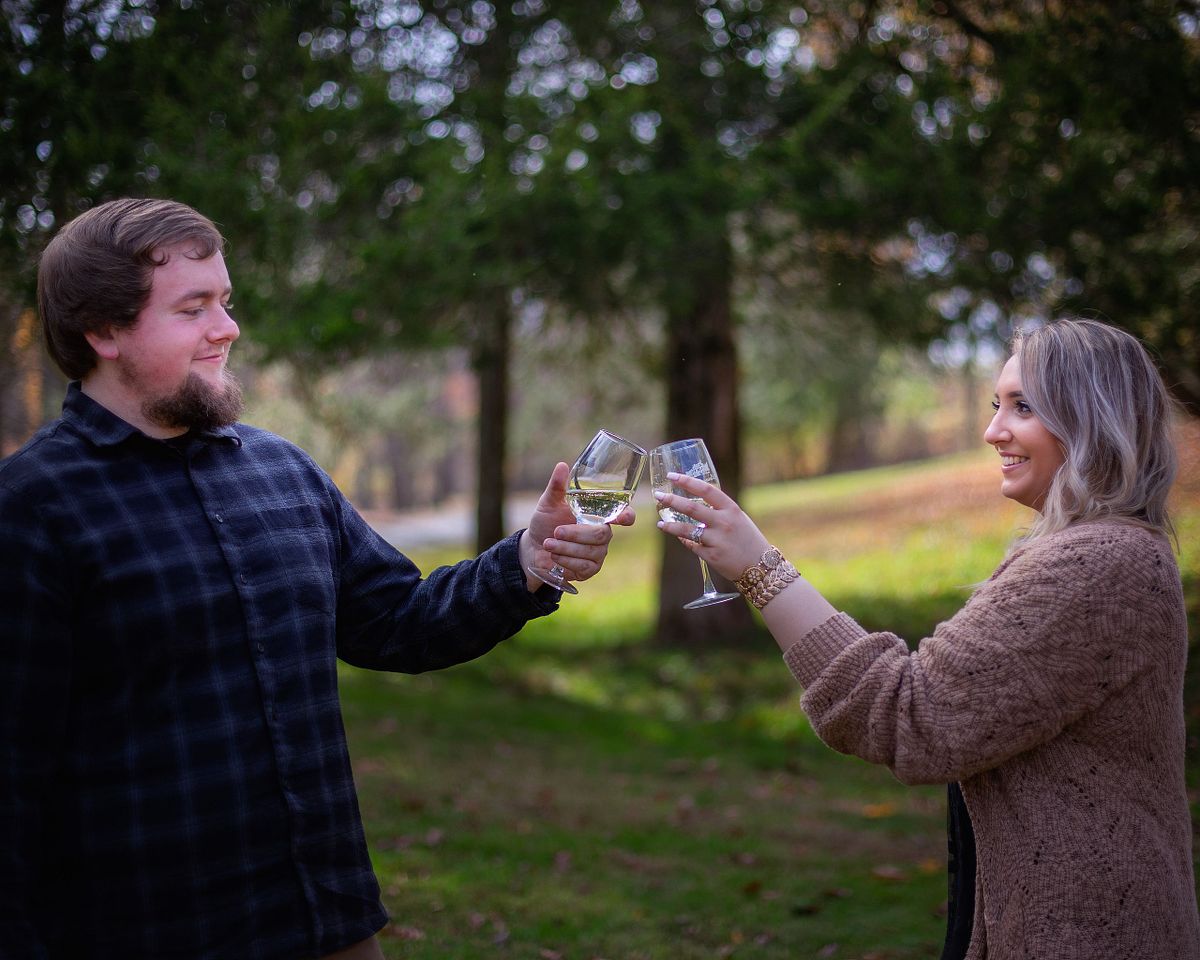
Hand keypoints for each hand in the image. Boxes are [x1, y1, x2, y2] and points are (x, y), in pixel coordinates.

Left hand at [519, 462, 635, 591]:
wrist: (533, 548)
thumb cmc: (545, 522)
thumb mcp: (549, 502)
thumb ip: (557, 486)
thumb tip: (562, 466)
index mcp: (599, 515)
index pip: (623, 515)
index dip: (626, 517)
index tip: (622, 519)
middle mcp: (603, 533)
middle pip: (602, 534)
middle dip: (576, 534)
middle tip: (556, 531)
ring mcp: (598, 553)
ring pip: (591, 551)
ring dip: (566, 548)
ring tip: (548, 543)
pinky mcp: (590, 569)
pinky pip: (585, 566)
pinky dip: (567, 561)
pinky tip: (555, 556)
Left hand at [654, 473, 770, 582]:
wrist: (762, 567)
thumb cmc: (749, 540)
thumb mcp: (738, 519)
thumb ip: (719, 511)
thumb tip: (695, 501)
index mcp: (731, 509)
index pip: (706, 489)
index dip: (687, 481)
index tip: (672, 476)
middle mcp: (723, 522)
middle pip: (691, 508)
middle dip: (671, 500)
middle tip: (658, 496)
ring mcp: (717, 540)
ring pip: (686, 530)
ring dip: (670, 526)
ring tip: (660, 524)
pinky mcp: (711, 556)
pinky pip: (692, 545)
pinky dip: (684, 541)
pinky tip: (679, 538)